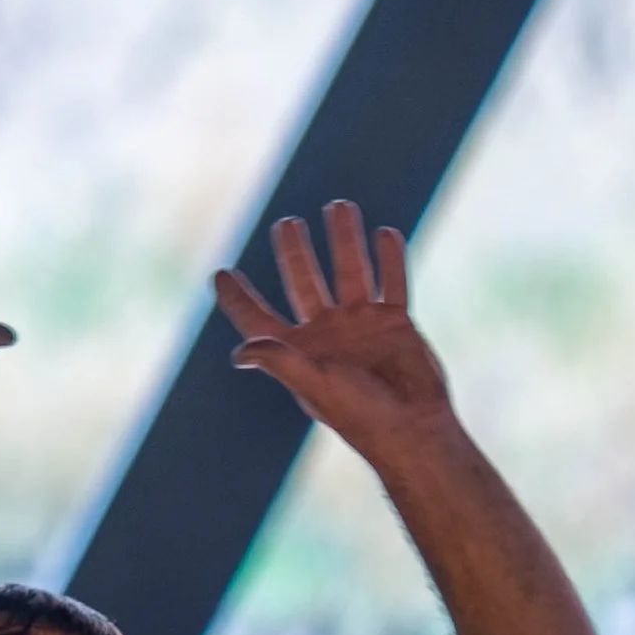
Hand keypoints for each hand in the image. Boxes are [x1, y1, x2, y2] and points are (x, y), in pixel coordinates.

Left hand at [213, 200, 454, 470]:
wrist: (414, 428)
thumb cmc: (361, 416)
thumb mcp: (316, 386)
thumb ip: (281, 362)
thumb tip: (240, 351)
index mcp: (297, 350)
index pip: (257, 317)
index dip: (236, 297)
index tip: (220, 273)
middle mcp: (326, 333)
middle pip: (304, 283)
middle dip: (294, 252)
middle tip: (287, 224)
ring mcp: (361, 325)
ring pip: (350, 271)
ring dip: (344, 240)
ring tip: (339, 205)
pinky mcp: (395, 323)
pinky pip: (391, 282)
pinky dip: (390, 258)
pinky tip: (385, 232)